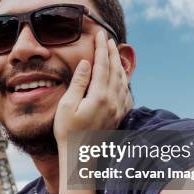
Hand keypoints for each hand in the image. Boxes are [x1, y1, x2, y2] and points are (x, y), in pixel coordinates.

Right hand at [53, 31, 131, 145]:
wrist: (80, 158)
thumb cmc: (67, 132)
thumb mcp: (67, 106)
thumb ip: (78, 82)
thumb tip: (86, 63)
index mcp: (99, 96)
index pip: (102, 65)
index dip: (101, 48)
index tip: (99, 35)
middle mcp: (113, 101)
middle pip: (115, 70)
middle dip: (111, 52)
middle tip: (107, 38)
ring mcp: (118, 109)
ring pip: (123, 80)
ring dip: (118, 64)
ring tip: (114, 52)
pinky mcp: (119, 116)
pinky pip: (126, 93)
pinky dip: (124, 80)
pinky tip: (120, 78)